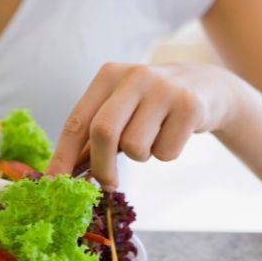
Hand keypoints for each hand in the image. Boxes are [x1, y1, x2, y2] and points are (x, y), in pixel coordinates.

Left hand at [46, 62, 245, 190]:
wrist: (208, 87)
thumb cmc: (152, 105)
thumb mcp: (121, 109)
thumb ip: (93, 137)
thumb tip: (63, 174)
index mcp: (108, 76)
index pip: (77, 121)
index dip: (62, 156)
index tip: (53, 183)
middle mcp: (134, 76)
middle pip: (103, 132)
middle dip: (101, 167)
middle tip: (107, 184)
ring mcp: (164, 89)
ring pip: (136, 147)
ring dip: (142, 156)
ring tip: (153, 138)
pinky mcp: (190, 106)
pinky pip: (165, 152)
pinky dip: (166, 153)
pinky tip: (174, 134)